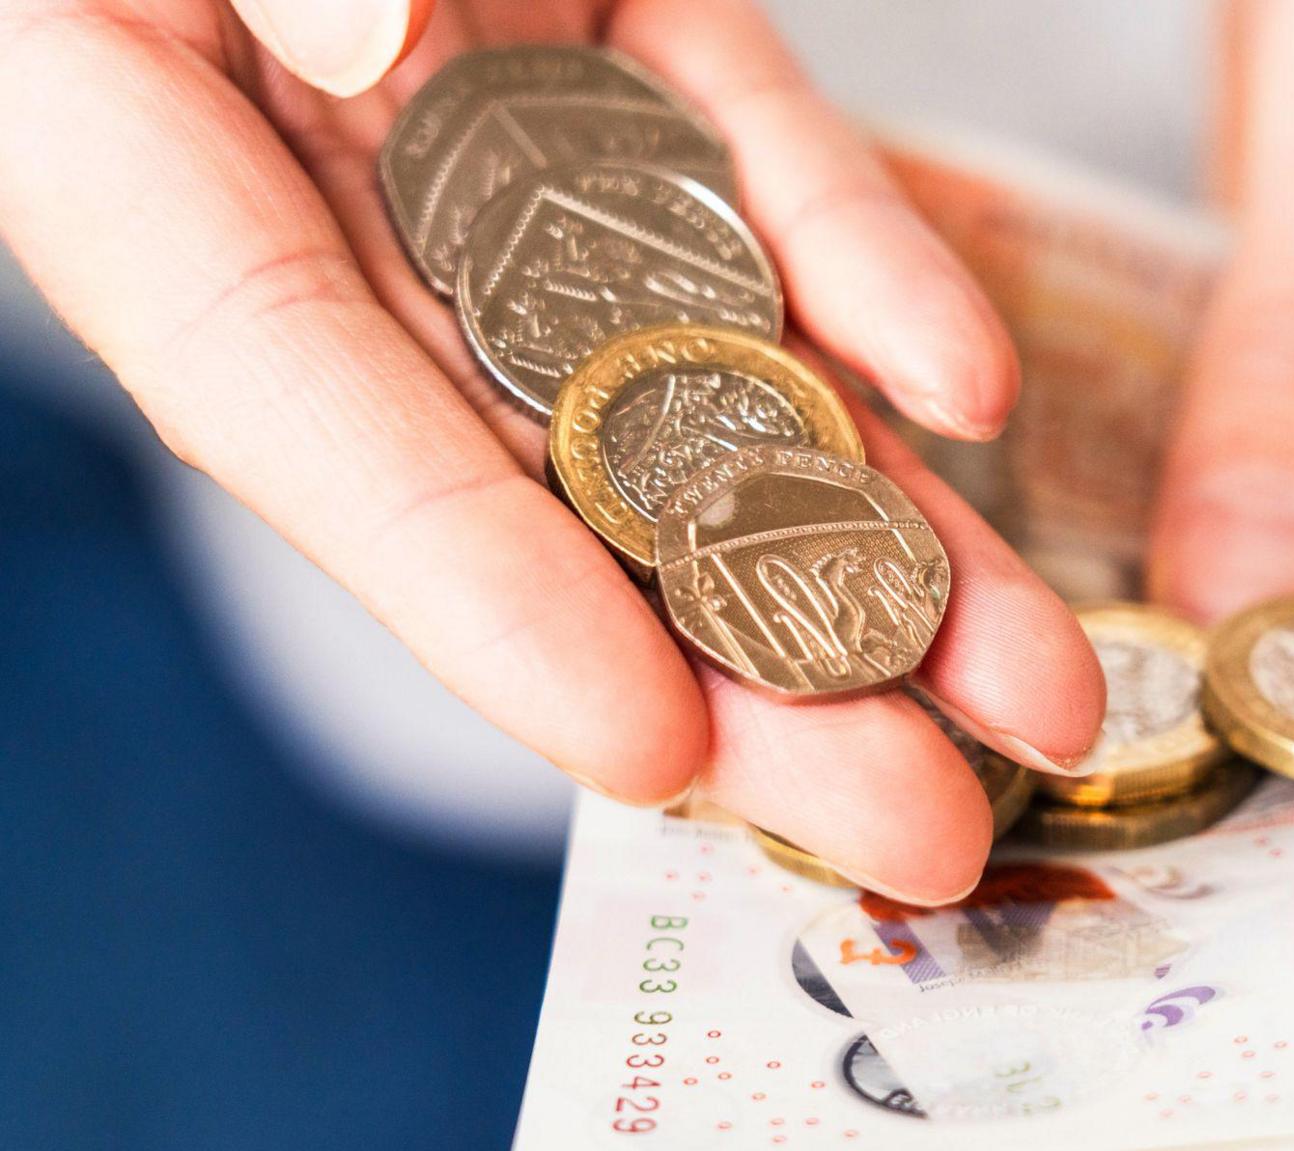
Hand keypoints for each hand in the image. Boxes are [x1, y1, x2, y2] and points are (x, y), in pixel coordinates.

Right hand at [0, 0, 1104, 902]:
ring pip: (691, 355)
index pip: (296, 406)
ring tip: (1034, 690)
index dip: (469, 590)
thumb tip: (360, 48)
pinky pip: (743, 168)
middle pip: (544, 461)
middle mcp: (324, 167)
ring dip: (875, 528)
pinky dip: (855, 269)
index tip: (650, 749)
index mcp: (130, 137)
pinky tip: (964, 390)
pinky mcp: (616, 30)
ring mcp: (488, 111)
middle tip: (917, 834)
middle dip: (748, 659)